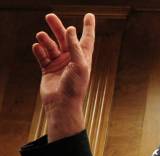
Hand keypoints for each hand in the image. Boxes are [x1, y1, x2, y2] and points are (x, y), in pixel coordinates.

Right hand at [31, 13, 94, 141]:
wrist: (62, 104)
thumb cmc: (75, 87)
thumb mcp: (80, 65)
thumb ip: (75, 47)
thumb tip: (71, 29)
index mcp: (83, 58)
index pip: (87, 39)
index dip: (88, 27)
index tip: (89, 15)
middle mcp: (72, 59)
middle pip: (65, 38)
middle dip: (57, 27)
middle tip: (50, 16)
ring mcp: (59, 63)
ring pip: (51, 45)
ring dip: (45, 39)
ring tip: (41, 35)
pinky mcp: (48, 68)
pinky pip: (42, 55)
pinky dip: (39, 50)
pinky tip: (37, 47)